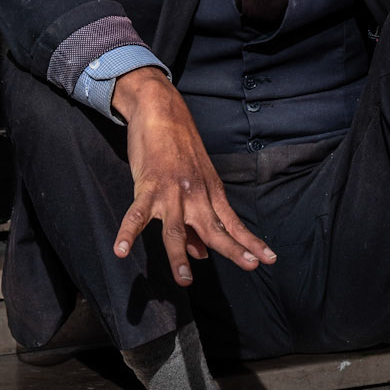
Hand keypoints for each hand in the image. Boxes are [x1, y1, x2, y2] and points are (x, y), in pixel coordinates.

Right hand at [110, 68, 275, 285]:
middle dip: (232, 250)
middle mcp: (195, 194)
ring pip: (176, 228)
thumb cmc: (178, 148)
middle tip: (249, 267)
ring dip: (179, 254)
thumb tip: (204, 254)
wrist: (161, 110)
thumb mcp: (197, 182)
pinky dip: (127, 233)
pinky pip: (136, 213)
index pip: (232, 224)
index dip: (249, 243)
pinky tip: (120, 251)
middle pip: (214, 228)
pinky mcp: (147, 185)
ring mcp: (171, 191)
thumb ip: (198, 219)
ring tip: (184, 279)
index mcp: (209, 193)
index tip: (269, 260)